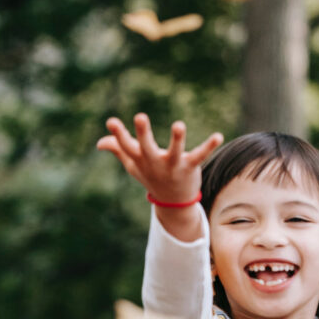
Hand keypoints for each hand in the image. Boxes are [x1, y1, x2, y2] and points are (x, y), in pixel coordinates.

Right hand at [96, 113, 221, 203]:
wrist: (173, 202)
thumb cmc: (151, 177)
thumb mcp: (133, 165)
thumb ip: (119, 150)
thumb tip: (100, 143)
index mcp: (140, 160)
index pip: (126, 146)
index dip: (118, 134)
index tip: (111, 121)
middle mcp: (155, 162)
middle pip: (147, 147)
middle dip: (143, 132)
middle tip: (140, 116)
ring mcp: (173, 166)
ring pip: (175, 152)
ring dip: (177, 139)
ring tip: (178, 124)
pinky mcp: (190, 167)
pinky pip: (200, 156)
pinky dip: (209, 146)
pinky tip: (218, 136)